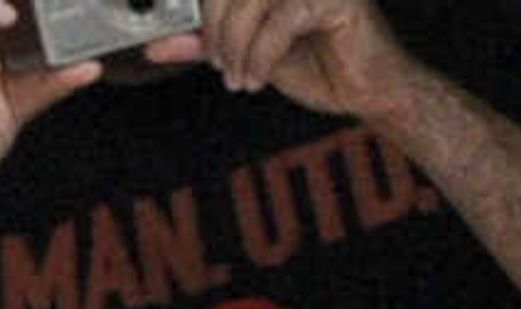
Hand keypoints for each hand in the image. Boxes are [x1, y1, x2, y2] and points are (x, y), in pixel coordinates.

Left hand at [160, 0, 411, 116]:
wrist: (363, 88)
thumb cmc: (314, 65)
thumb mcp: (246, 54)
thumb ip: (207, 46)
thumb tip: (158, 47)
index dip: (206, 15)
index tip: (204, 51)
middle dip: (217, 34)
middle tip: (222, 66)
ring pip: (252, 4)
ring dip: (236, 49)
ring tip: (241, 77)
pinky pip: (280, 22)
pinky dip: (260, 56)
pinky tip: (260, 78)